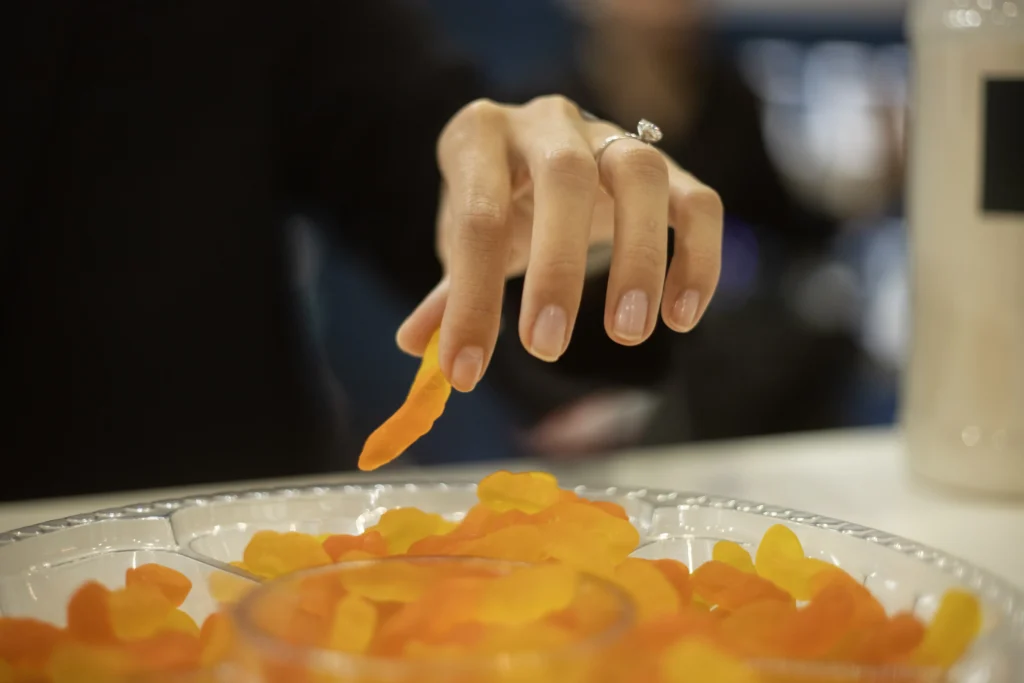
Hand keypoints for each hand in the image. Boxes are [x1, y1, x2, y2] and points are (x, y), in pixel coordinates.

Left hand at [397, 95, 722, 391]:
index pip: (477, 217)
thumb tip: (416, 346)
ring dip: (639, 258)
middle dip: (556, 267)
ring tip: (627, 332)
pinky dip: (698, 259)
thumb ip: (448, 290)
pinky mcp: (670, 164)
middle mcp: (548, 122)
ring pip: (641, 174)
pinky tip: (681, 317)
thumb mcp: (465, 237)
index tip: (466, 371)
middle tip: (546, 349)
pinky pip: (699, 202)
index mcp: (480, 136)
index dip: (471, 299)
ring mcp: (615, 136)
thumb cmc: (498, 201)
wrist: (543, 153)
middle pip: (563, 176)